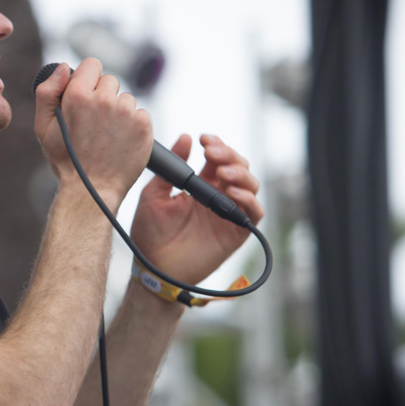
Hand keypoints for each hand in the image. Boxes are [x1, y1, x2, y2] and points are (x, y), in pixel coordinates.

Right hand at [34, 59, 152, 210]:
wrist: (92, 190)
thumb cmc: (66, 161)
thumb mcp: (43, 127)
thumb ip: (47, 92)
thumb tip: (63, 68)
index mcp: (77, 95)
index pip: (92, 64)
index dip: (88, 80)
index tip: (86, 97)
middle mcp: (103, 99)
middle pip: (110, 80)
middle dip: (104, 96)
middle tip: (95, 123)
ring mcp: (126, 111)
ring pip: (126, 98)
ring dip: (119, 112)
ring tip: (108, 136)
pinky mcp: (143, 125)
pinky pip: (140, 114)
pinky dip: (133, 125)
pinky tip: (121, 141)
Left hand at [130, 134, 263, 284]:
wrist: (153, 268)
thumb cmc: (150, 234)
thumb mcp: (154, 195)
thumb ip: (172, 168)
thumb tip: (185, 137)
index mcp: (200, 186)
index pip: (218, 158)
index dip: (216, 145)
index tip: (203, 139)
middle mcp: (218, 197)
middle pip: (238, 167)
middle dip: (229, 155)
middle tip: (211, 153)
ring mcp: (229, 214)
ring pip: (250, 185)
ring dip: (240, 173)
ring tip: (222, 173)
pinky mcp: (236, 233)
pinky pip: (254, 212)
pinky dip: (248, 199)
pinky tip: (231, 191)